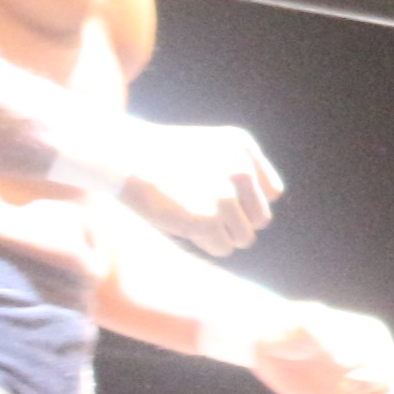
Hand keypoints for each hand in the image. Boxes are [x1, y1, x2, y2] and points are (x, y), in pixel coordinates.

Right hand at [112, 122, 284, 254]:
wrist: (122, 156)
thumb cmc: (163, 157)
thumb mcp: (210, 145)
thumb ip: (242, 170)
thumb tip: (262, 217)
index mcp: (243, 147)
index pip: (272, 192)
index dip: (247, 201)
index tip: (221, 196)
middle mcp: (241, 170)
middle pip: (260, 219)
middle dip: (237, 222)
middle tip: (206, 214)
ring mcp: (224, 196)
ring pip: (244, 238)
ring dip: (222, 236)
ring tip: (195, 220)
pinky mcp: (206, 221)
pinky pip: (223, 248)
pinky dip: (207, 245)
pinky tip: (186, 227)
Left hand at [248, 301, 393, 393]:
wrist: (268, 346)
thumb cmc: (289, 327)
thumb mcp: (305, 321)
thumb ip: (327, 334)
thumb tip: (347, 361)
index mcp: (372, 340)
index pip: (389, 362)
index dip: (375, 374)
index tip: (344, 375)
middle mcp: (374, 366)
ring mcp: (362, 391)